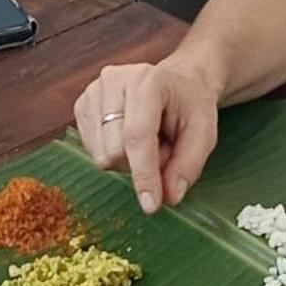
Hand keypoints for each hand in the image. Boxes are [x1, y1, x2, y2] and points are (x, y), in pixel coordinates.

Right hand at [74, 56, 221, 213]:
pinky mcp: (81, 105)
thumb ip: (188, 165)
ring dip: (127, 160)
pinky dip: (113, 153)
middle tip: (163, 148)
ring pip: (101, 154)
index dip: (143, 174)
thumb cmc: (190, 105)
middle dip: (141, 164)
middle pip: (115, 150)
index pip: (137, 136)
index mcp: (146, 81)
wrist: (176, 82)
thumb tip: (169, 196)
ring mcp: (92, 92)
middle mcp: (113, 81)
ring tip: (147, 140)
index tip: (150, 205)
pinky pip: (92, 151)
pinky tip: (127, 137)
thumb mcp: (204, 133)